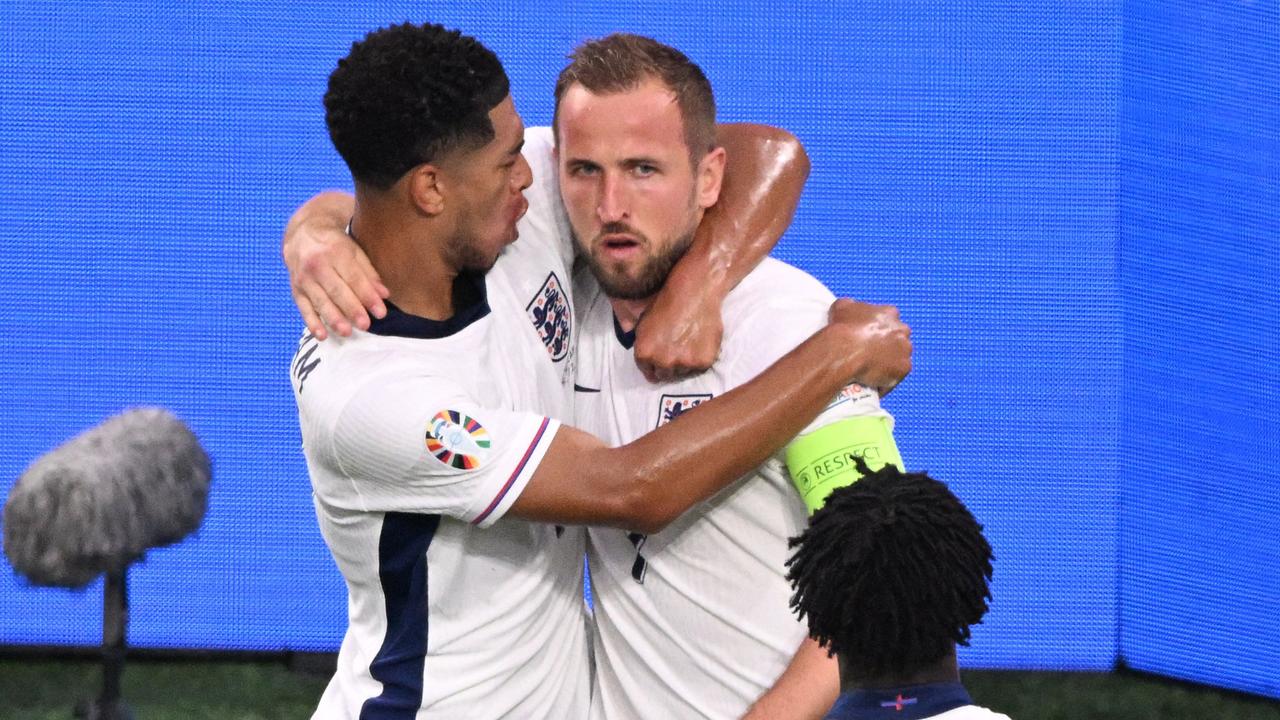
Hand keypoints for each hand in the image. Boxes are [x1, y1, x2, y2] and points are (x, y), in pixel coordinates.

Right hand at [284, 214, 387, 339]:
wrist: (302, 233)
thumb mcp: (354, 251)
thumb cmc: (335, 245)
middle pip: (337, 290)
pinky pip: (303, 308)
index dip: (367, 296)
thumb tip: (384, 294)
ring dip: (333, 318)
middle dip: (352, 309)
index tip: (380, 312)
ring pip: (320, 301)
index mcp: (336, 252)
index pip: (354, 278)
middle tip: (365, 325)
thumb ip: (369, 273)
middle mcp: (317, 265)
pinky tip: (322, 335)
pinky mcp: (296, 289)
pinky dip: (312, 323)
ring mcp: (304, 278)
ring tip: (346, 332)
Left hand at [633, 281, 723, 382]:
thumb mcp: (643, 323)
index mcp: (644, 353)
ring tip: (689, 346)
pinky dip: (700, 359)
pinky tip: (699, 344)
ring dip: (684, 364)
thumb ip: (643, 344)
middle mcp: (662, 362)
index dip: (654, 368)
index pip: (648, 372)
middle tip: (676, 354)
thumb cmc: (666, 303)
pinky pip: (699, 368)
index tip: (660, 366)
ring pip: (683, 373)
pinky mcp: (702, 362)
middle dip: (668, 367)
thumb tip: (645, 359)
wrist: (693, 294)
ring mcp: (683, 363)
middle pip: (665, 376)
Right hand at [828, 298, 911, 394]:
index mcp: (889, 313)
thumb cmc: (842, 328)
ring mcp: (905, 351)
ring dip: (889, 363)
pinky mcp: (903, 369)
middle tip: (871, 354)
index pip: (889, 321)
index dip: (880, 329)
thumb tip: (849, 309)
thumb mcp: (842, 306)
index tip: (870, 336)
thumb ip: (851, 306)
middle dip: (889, 345)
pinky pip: (894, 377)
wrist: (844, 351)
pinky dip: (884, 381)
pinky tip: (872, 384)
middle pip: (898, 339)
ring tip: (871, 371)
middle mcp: (902, 330)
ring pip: (899, 358)